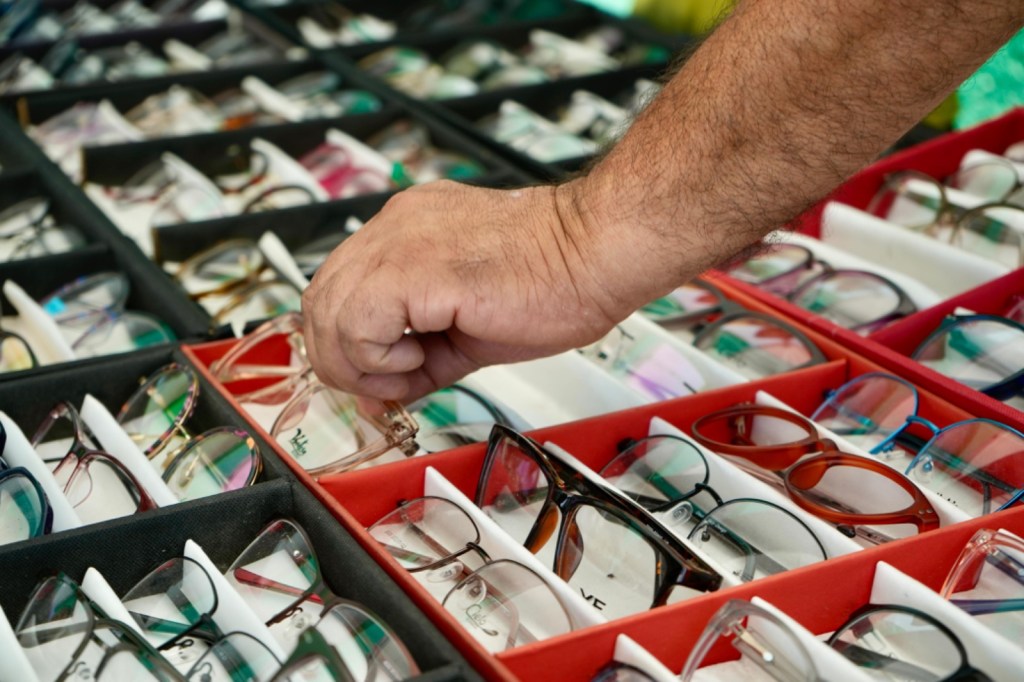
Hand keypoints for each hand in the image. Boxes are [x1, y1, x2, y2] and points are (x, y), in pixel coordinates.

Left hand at [301, 179, 642, 401]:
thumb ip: (418, 359)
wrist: (596, 254)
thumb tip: (383, 395)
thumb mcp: (466, 331)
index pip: (336, 290)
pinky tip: (417, 357)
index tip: (380, 377)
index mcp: (404, 232)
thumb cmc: (554, 281)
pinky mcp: (413, 267)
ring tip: (410, 370)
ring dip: (359, 364)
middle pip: (317, 302)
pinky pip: (356, 324)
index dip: (346, 345)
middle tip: (388, 385)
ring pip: (325, 313)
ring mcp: (398, 241)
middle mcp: (393, 228)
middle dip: (342, 361)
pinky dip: (376, 357)